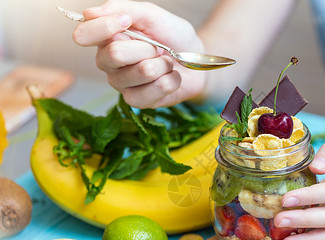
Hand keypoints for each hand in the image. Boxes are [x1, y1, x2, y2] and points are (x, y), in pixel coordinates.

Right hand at [72, 0, 206, 107]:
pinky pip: (157, 88)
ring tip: (165, 62)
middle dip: (147, 47)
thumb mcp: (151, 15)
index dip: (105, 27)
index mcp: (105, 39)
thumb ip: (122, 9)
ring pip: (143, 71)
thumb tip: (89, 13)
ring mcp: (121, 85)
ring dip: (163, 63)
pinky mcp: (136, 101)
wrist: (195, 60)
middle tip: (157, 47)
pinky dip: (171, 79)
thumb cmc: (172, 36)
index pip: (84, 35)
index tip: (127, 20)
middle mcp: (107, 63)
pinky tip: (170, 77)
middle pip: (116, 54)